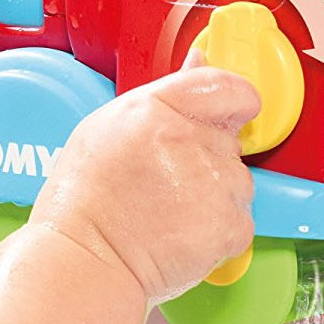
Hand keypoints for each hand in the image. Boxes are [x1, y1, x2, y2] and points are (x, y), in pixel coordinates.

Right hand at [29, 50, 260, 306]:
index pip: (229, 86)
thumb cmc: (85, 200)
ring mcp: (215, 185)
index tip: (227, 115)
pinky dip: (217, 232)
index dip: (234, 101)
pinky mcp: (230, 226)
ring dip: (213, 195)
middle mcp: (192, 141)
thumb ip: (165, 93)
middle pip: (230, 139)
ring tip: (167, 212)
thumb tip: (201, 60)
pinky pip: (239, 221)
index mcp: (158, 108)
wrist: (84, 263)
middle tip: (166, 181)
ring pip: (236, 182)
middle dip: (207, 158)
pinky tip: (179, 234)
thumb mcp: (109, 127)